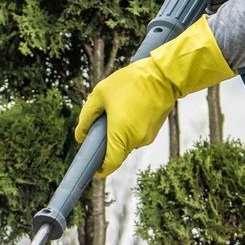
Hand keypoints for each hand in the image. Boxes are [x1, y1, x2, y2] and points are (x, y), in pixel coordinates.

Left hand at [74, 16, 236, 177]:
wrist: (164, 74)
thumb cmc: (131, 81)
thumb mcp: (100, 94)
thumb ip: (86, 117)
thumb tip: (80, 136)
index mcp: (121, 135)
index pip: (110, 164)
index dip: (100, 169)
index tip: (93, 168)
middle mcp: (136, 140)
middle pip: (117, 153)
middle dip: (106, 145)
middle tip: (99, 128)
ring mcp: (147, 136)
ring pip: (127, 143)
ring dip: (118, 134)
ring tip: (116, 111)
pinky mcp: (154, 130)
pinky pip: (136, 135)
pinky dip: (129, 128)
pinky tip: (128, 109)